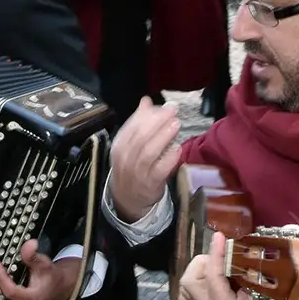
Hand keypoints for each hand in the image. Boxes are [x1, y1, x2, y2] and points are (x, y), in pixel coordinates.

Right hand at [111, 98, 181, 222]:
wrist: (128, 198)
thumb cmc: (132, 166)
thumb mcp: (130, 145)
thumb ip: (139, 123)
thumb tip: (146, 101)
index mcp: (120, 146)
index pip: (131, 127)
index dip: (147, 115)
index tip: (163, 105)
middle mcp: (126, 158)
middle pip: (140, 137)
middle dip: (158, 122)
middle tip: (173, 110)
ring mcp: (137, 172)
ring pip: (149, 152)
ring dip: (163, 137)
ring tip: (176, 124)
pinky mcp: (150, 184)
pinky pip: (159, 170)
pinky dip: (168, 159)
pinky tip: (177, 149)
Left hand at [177, 233, 287, 299]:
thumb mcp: (270, 299)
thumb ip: (257, 276)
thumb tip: (250, 252)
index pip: (212, 275)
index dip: (216, 253)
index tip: (220, 236)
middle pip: (189, 281)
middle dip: (202, 263)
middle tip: (221, 257)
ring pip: (185, 289)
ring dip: (197, 272)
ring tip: (215, 266)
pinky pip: (189, 298)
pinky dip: (194, 284)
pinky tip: (207, 279)